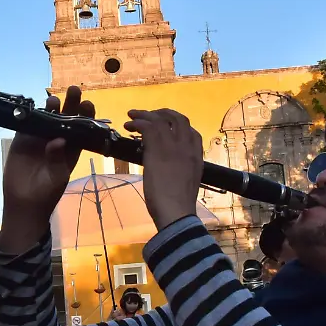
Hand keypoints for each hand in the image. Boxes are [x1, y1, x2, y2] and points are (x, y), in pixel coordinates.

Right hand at [0, 87, 94, 250]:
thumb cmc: (47, 192)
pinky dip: (29, 114)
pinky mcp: (23, 138)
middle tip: (74, 90)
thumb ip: (57, 159)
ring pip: (47, 117)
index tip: (88, 104)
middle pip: (67, 117)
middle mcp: (58, 139)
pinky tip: (31, 106)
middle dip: (71, 103)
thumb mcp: (56, 177)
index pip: (82, 128)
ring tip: (53, 100)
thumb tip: (58, 140)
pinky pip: (27, 123)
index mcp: (72, 148)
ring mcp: (40, 137)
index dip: (86, 115)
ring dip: (51, 106)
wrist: (25, 202)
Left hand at [123, 108, 203, 230]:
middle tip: (148, 115)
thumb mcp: (187, 183)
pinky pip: (147, 127)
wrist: (176, 212)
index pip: (192, 132)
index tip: (165, 126)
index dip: (177, 125)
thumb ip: (182, 170)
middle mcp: (187, 146)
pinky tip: (128, 125)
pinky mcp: (157, 149)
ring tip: (131, 116)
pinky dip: (136, 122)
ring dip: (143, 115)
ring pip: (159, 119)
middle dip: (162, 113)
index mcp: (197, 156)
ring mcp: (173, 146)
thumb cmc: (179, 205)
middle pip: (178, 118)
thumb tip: (170, 168)